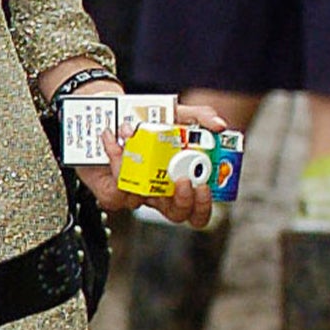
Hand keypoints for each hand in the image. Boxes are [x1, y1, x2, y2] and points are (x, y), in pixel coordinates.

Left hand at [78, 101, 227, 228]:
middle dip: (182, 200)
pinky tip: (112, 137)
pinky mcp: (111, 192)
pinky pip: (116, 188)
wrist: (109, 117)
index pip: (198, 209)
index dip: (203, 205)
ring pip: (142, 199)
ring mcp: (135, 194)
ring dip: (138, 167)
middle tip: (183, 180)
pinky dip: (115, 159)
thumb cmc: (147, 123)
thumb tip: (220, 125)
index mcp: (179, 181)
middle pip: (177, 213)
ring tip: (134, 138)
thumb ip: (200, 117)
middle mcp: (159, 193)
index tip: (204, 186)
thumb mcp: (175, 115)